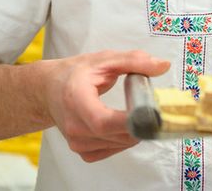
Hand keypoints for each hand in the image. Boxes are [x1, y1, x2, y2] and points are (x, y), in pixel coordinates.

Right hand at [45, 50, 169, 162]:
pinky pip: (111, 151)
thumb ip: (134, 61)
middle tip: (151, 107)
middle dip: (141, 124)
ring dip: (134, 131)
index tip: (151, 112)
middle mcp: (74, 126)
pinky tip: (120, 124)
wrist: (49, 90)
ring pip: (119, 145)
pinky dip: (123, 139)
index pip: (103, 122)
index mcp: (76, 100)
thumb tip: (162, 65)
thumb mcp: (104, 60)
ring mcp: (76, 142)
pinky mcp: (82, 151)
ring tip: (133, 112)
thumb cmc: (76, 74)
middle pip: (117, 136)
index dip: (130, 121)